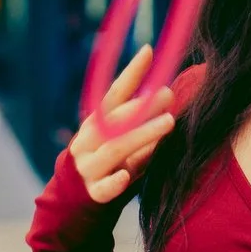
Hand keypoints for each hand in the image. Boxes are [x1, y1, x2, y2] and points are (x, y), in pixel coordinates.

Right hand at [70, 44, 177, 204]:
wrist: (78, 201)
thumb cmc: (111, 163)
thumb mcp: (124, 138)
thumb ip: (143, 119)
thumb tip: (172, 92)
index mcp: (97, 123)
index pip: (114, 94)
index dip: (131, 73)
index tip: (149, 51)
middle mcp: (89, 141)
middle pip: (114, 120)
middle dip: (142, 105)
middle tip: (169, 94)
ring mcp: (89, 166)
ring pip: (113, 149)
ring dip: (141, 134)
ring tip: (168, 123)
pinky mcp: (92, 193)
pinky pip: (102, 188)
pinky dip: (113, 182)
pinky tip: (125, 176)